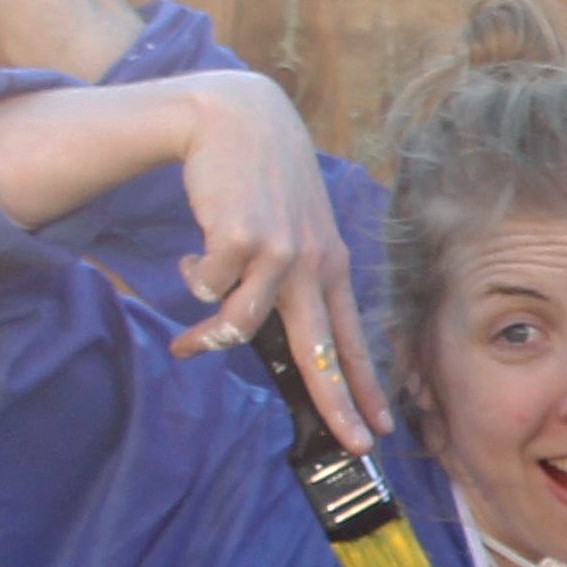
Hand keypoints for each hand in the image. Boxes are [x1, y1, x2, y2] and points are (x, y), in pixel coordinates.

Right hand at [169, 70, 388, 450]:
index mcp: (330, 268)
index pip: (353, 341)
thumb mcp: (295, 230)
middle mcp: (312, 266)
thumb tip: (265, 335)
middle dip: (338, 403)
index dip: (366, 387)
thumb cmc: (265, 182)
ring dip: (206, 342)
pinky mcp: (238, 238)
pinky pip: (206, 287)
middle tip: (351, 446)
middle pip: (324, 351)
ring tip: (186, 348)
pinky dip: (192, 279)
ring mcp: (278, 253)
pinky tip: (192, 256)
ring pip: (242, 327)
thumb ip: (292, 279)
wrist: (238, 120)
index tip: (380, 428)